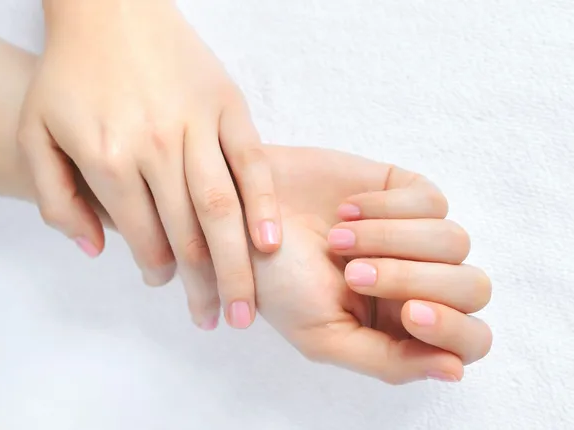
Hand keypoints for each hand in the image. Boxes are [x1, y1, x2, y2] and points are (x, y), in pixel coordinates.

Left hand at [17, 1, 280, 328]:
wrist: (111, 8)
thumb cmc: (72, 73)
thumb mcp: (37, 133)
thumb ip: (57, 199)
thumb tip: (94, 249)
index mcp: (107, 157)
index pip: (143, 235)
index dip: (157, 270)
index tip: (168, 285)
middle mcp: (156, 147)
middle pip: (188, 235)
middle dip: (206, 288)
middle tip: (219, 320)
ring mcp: (197, 126)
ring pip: (222, 208)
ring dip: (238, 265)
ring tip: (246, 306)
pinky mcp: (228, 106)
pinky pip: (252, 163)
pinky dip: (264, 204)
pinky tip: (271, 241)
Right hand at [252, 148, 491, 383]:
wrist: (246, 215)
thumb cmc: (279, 280)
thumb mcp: (323, 336)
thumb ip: (388, 362)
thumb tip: (454, 370)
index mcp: (403, 327)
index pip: (469, 340)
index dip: (452, 328)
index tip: (410, 312)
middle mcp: (419, 282)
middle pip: (472, 287)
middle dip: (412, 279)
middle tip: (355, 273)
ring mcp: (417, 236)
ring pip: (454, 241)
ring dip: (389, 239)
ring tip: (338, 239)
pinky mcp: (407, 192)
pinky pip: (432, 201)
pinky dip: (385, 206)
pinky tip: (346, 208)